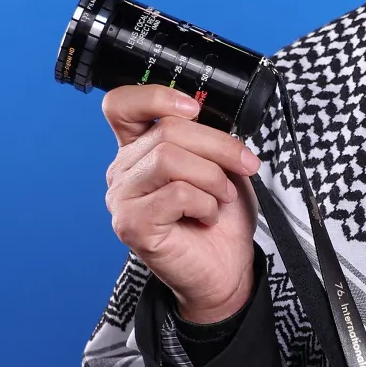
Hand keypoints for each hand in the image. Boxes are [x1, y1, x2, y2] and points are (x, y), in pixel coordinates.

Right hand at [102, 84, 260, 322]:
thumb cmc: (221, 218)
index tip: (195, 109)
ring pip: (169, 158)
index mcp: (138, 149)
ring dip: (211, 177)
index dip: (157, 97)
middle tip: (243, 166)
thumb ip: (206, 137)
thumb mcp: (220, 165)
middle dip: (218, 146)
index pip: (121, 104)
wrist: (227, 269)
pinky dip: (204, 202)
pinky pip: (175, 193)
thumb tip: (212, 114)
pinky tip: (206, 216)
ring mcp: (122, 198)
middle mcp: (123, 171)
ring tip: (220, 197)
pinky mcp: (132, 224)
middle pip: (167, 131)